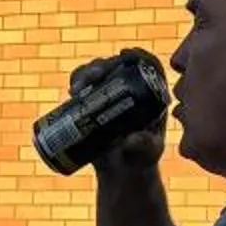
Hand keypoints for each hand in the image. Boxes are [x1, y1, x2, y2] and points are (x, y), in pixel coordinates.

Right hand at [71, 49, 168, 177]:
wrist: (122, 171)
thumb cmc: (142, 159)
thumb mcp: (147, 153)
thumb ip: (143, 146)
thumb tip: (131, 139)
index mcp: (152, 93)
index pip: (148, 66)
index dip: (137, 55)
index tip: (125, 55)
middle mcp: (130, 89)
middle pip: (117, 66)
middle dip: (103, 65)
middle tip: (95, 76)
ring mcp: (110, 94)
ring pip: (98, 73)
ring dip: (87, 73)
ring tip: (79, 88)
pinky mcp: (92, 102)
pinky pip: (83, 85)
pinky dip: (76, 83)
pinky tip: (73, 90)